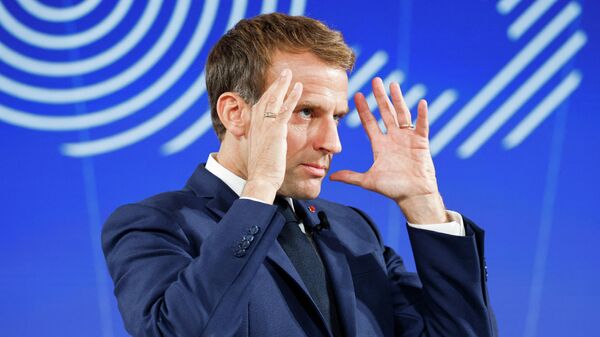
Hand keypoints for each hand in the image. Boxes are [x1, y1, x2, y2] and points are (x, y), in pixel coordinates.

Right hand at [242, 69, 302, 203]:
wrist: (260, 178)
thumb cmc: (262, 170)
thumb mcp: (261, 152)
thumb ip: (265, 143)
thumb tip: (269, 143)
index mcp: (253, 129)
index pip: (260, 106)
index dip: (268, 94)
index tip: (274, 85)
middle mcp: (257, 124)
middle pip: (266, 98)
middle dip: (275, 84)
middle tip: (284, 72)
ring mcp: (266, 126)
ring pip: (274, 100)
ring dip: (282, 84)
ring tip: (290, 73)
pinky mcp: (276, 131)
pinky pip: (284, 109)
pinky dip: (292, 97)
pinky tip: (299, 88)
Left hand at [330, 77, 446, 222]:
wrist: (413, 196)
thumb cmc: (393, 189)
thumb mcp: (368, 181)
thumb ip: (350, 177)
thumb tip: (331, 177)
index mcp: (380, 145)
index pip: (370, 123)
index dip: (363, 110)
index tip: (357, 95)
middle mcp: (393, 138)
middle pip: (385, 113)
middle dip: (379, 97)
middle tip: (375, 80)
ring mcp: (407, 138)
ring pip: (402, 114)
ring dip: (398, 99)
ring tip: (393, 84)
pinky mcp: (421, 142)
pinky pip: (422, 125)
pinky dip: (422, 115)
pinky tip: (421, 102)